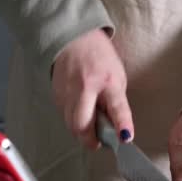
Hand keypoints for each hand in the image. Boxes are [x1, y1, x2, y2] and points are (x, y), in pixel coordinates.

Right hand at [52, 28, 132, 148]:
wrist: (73, 38)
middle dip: (90, 139)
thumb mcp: (117, 77)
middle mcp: (84, 88)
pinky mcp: (56, 96)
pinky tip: (82, 114)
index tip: (125, 138)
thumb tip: (116, 129)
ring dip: (82, 133)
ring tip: (92, 129)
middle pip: (82, 124)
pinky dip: (74, 121)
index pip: (116, 107)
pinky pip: (65, 117)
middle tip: (99, 142)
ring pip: (71, 125)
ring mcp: (67, 92)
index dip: (121, 125)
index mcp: (107, 81)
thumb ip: (116, 102)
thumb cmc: (100, 59)